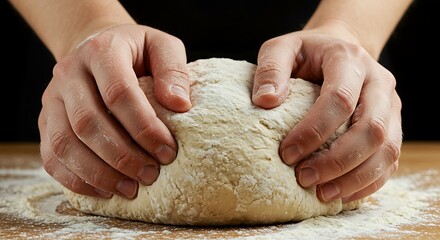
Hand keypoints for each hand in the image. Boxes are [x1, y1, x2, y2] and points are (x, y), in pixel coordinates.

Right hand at [39, 24, 190, 198]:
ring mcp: (53, 98)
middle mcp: (69, 73)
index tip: (168, 151)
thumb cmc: (136, 52)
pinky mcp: (46, 120)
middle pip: (88, 123)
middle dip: (123, 156)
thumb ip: (173, 71)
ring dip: (99, 173)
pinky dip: (77, 180)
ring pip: (64, 143)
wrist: (97, 47)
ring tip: (131, 188)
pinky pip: (51, 156)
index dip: (144, 127)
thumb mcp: (161, 47)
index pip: (118, 93)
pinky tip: (105, 190)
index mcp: (101, 51)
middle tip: (151, 175)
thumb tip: (179, 105)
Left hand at [252, 29, 401, 202]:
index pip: (340, 99)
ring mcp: (391, 106)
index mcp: (350, 60)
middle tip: (304, 178)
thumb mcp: (282, 48)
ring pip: (387, 149)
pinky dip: (369, 182)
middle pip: (371, 128)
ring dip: (355, 177)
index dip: (314, 131)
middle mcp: (378, 82)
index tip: (286, 154)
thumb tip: (265, 101)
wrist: (338, 49)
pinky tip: (342, 194)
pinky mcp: (393, 126)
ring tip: (322, 194)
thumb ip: (271, 69)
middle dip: (337, 160)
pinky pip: (391, 160)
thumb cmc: (306, 54)